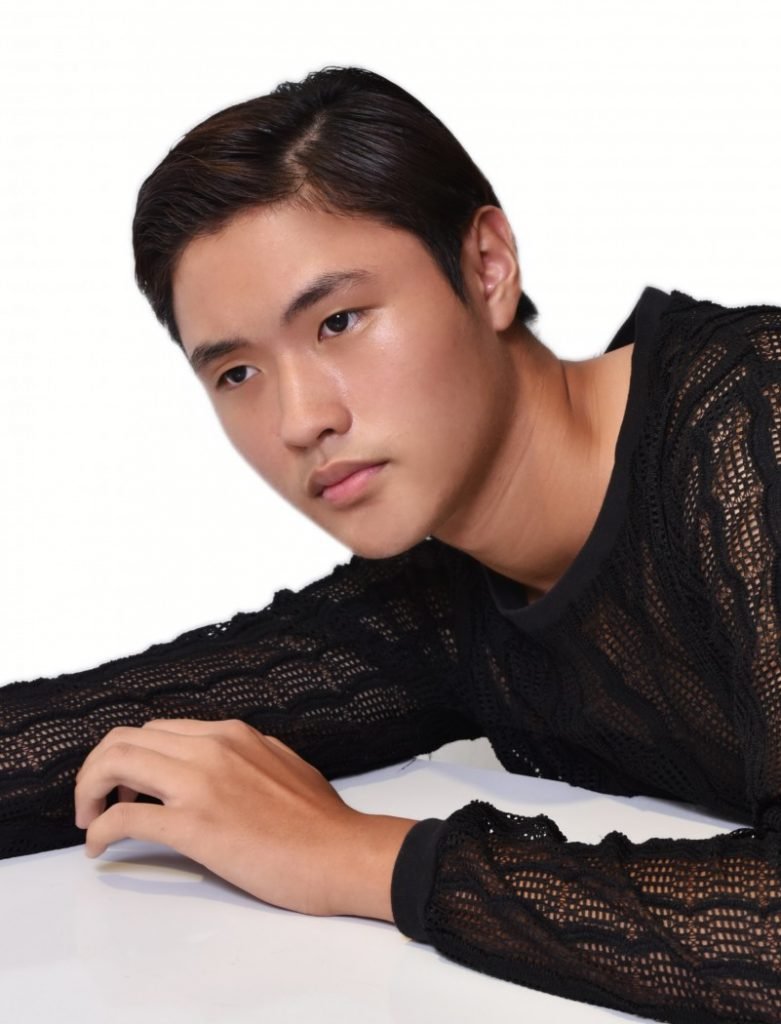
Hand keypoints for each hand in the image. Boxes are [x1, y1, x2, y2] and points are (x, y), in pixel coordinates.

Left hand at [74, 718, 416, 919]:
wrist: (342, 853)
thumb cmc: (320, 821)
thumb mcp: (282, 762)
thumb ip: (246, 755)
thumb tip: (222, 764)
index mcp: (232, 734)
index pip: (156, 729)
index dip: (129, 756)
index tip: (125, 784)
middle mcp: (212, 747)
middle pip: (125, 739)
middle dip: (97, 769)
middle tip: (93, 800)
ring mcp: (202, 783)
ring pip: (116, 764)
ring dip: (90, 791)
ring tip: (90, 820)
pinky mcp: (195, 825)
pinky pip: (125, 819)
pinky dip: (100, 832)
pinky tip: (100, 848)